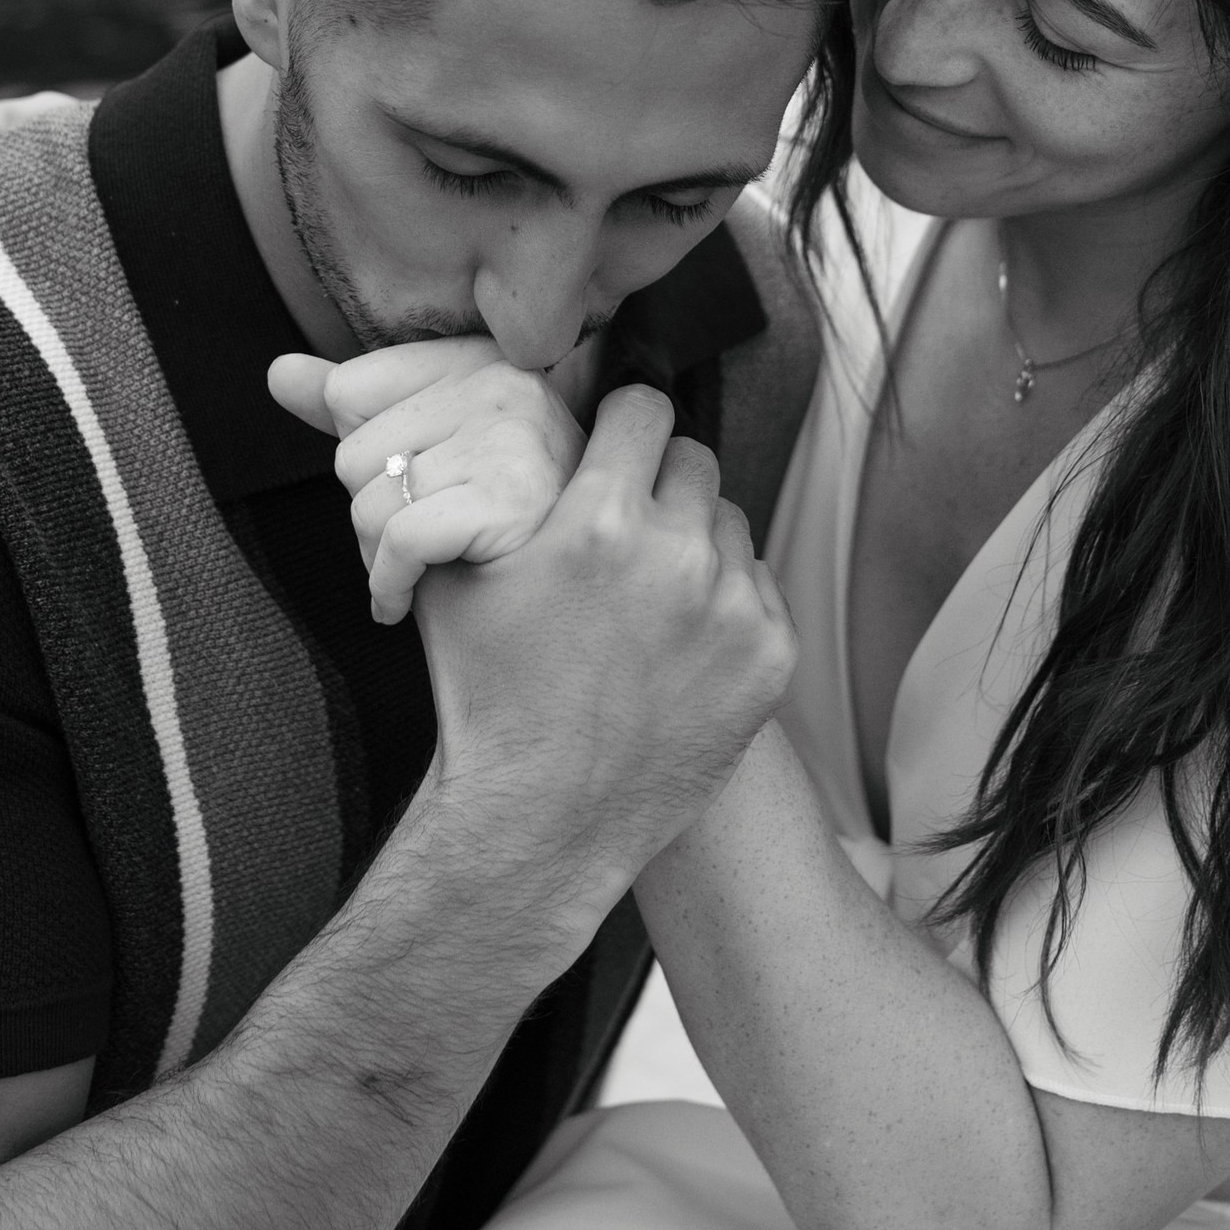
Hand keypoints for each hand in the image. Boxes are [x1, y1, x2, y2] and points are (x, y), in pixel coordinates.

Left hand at [269, 339, 583, 623]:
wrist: (571, 597)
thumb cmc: (497, 518)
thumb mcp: (427, 449)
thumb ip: (357, 408)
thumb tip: (278, 372)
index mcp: (478, 359)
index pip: (347, 391)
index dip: (365, 457)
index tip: (408, 487)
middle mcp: (501, 383)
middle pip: (352, 455)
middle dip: (371, 512)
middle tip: (419, 541)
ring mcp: (511, 438)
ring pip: (368, 504)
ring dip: (379, 558)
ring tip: (423, 568)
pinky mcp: (511, 499)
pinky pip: (400, 542)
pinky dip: (389, 586)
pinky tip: (405, 602)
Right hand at [411, 384, 798, 908]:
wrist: (540, 820)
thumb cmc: (488, 699)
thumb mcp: (458, 579)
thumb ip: (491, 491)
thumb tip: (513, 425)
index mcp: (598, 522)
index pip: (644, 409)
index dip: (624, 422)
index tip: (616, 443)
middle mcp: (677, 555)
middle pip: (694, 460)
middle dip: (659, 483)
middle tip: (628, 525)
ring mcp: (733, 607)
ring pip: (729, 524)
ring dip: (695, 543)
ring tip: (647, 597)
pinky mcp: (771, 656)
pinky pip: (759, 589)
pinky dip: (724, 605)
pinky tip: (677, 646)